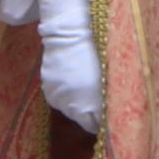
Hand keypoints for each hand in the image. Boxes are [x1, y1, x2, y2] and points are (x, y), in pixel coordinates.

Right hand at [38, 12, 104, 135]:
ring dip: (78, 103)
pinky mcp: (47, 89)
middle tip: (99, 97)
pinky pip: (60, 99)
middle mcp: (68, 107)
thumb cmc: (99, 51)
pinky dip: (67, 94)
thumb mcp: (110, 78)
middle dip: (90, 111)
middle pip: (82, 119)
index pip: (95, 126)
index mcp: (87, 105)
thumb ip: (110, 101)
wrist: (71, 31)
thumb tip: (111, 117)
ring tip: (86, 85)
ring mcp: (56, 98)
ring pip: (70, 109)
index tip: (110, 114)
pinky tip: (74, 79)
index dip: (103, 121)